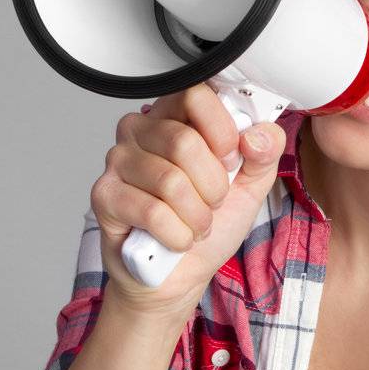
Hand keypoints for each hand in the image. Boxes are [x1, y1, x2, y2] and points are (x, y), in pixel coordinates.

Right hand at [89, 83, 286, 319]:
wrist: (181, 275)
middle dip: (213, 187)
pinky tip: (175, 239)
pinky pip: (151, 212)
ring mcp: (118, 161)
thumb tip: (258, 135)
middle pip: (184, 142)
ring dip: (196, 217)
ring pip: (169, 181)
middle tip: (212, 204)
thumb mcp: (250, 186)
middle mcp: (141, 129)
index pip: (196, 94)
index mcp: (177, 116)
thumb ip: (264, 153)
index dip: (222, 131)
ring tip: (195, 225)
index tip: (231, 159)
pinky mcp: (105, 195)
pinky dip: (176, 235)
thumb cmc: (209, 225)